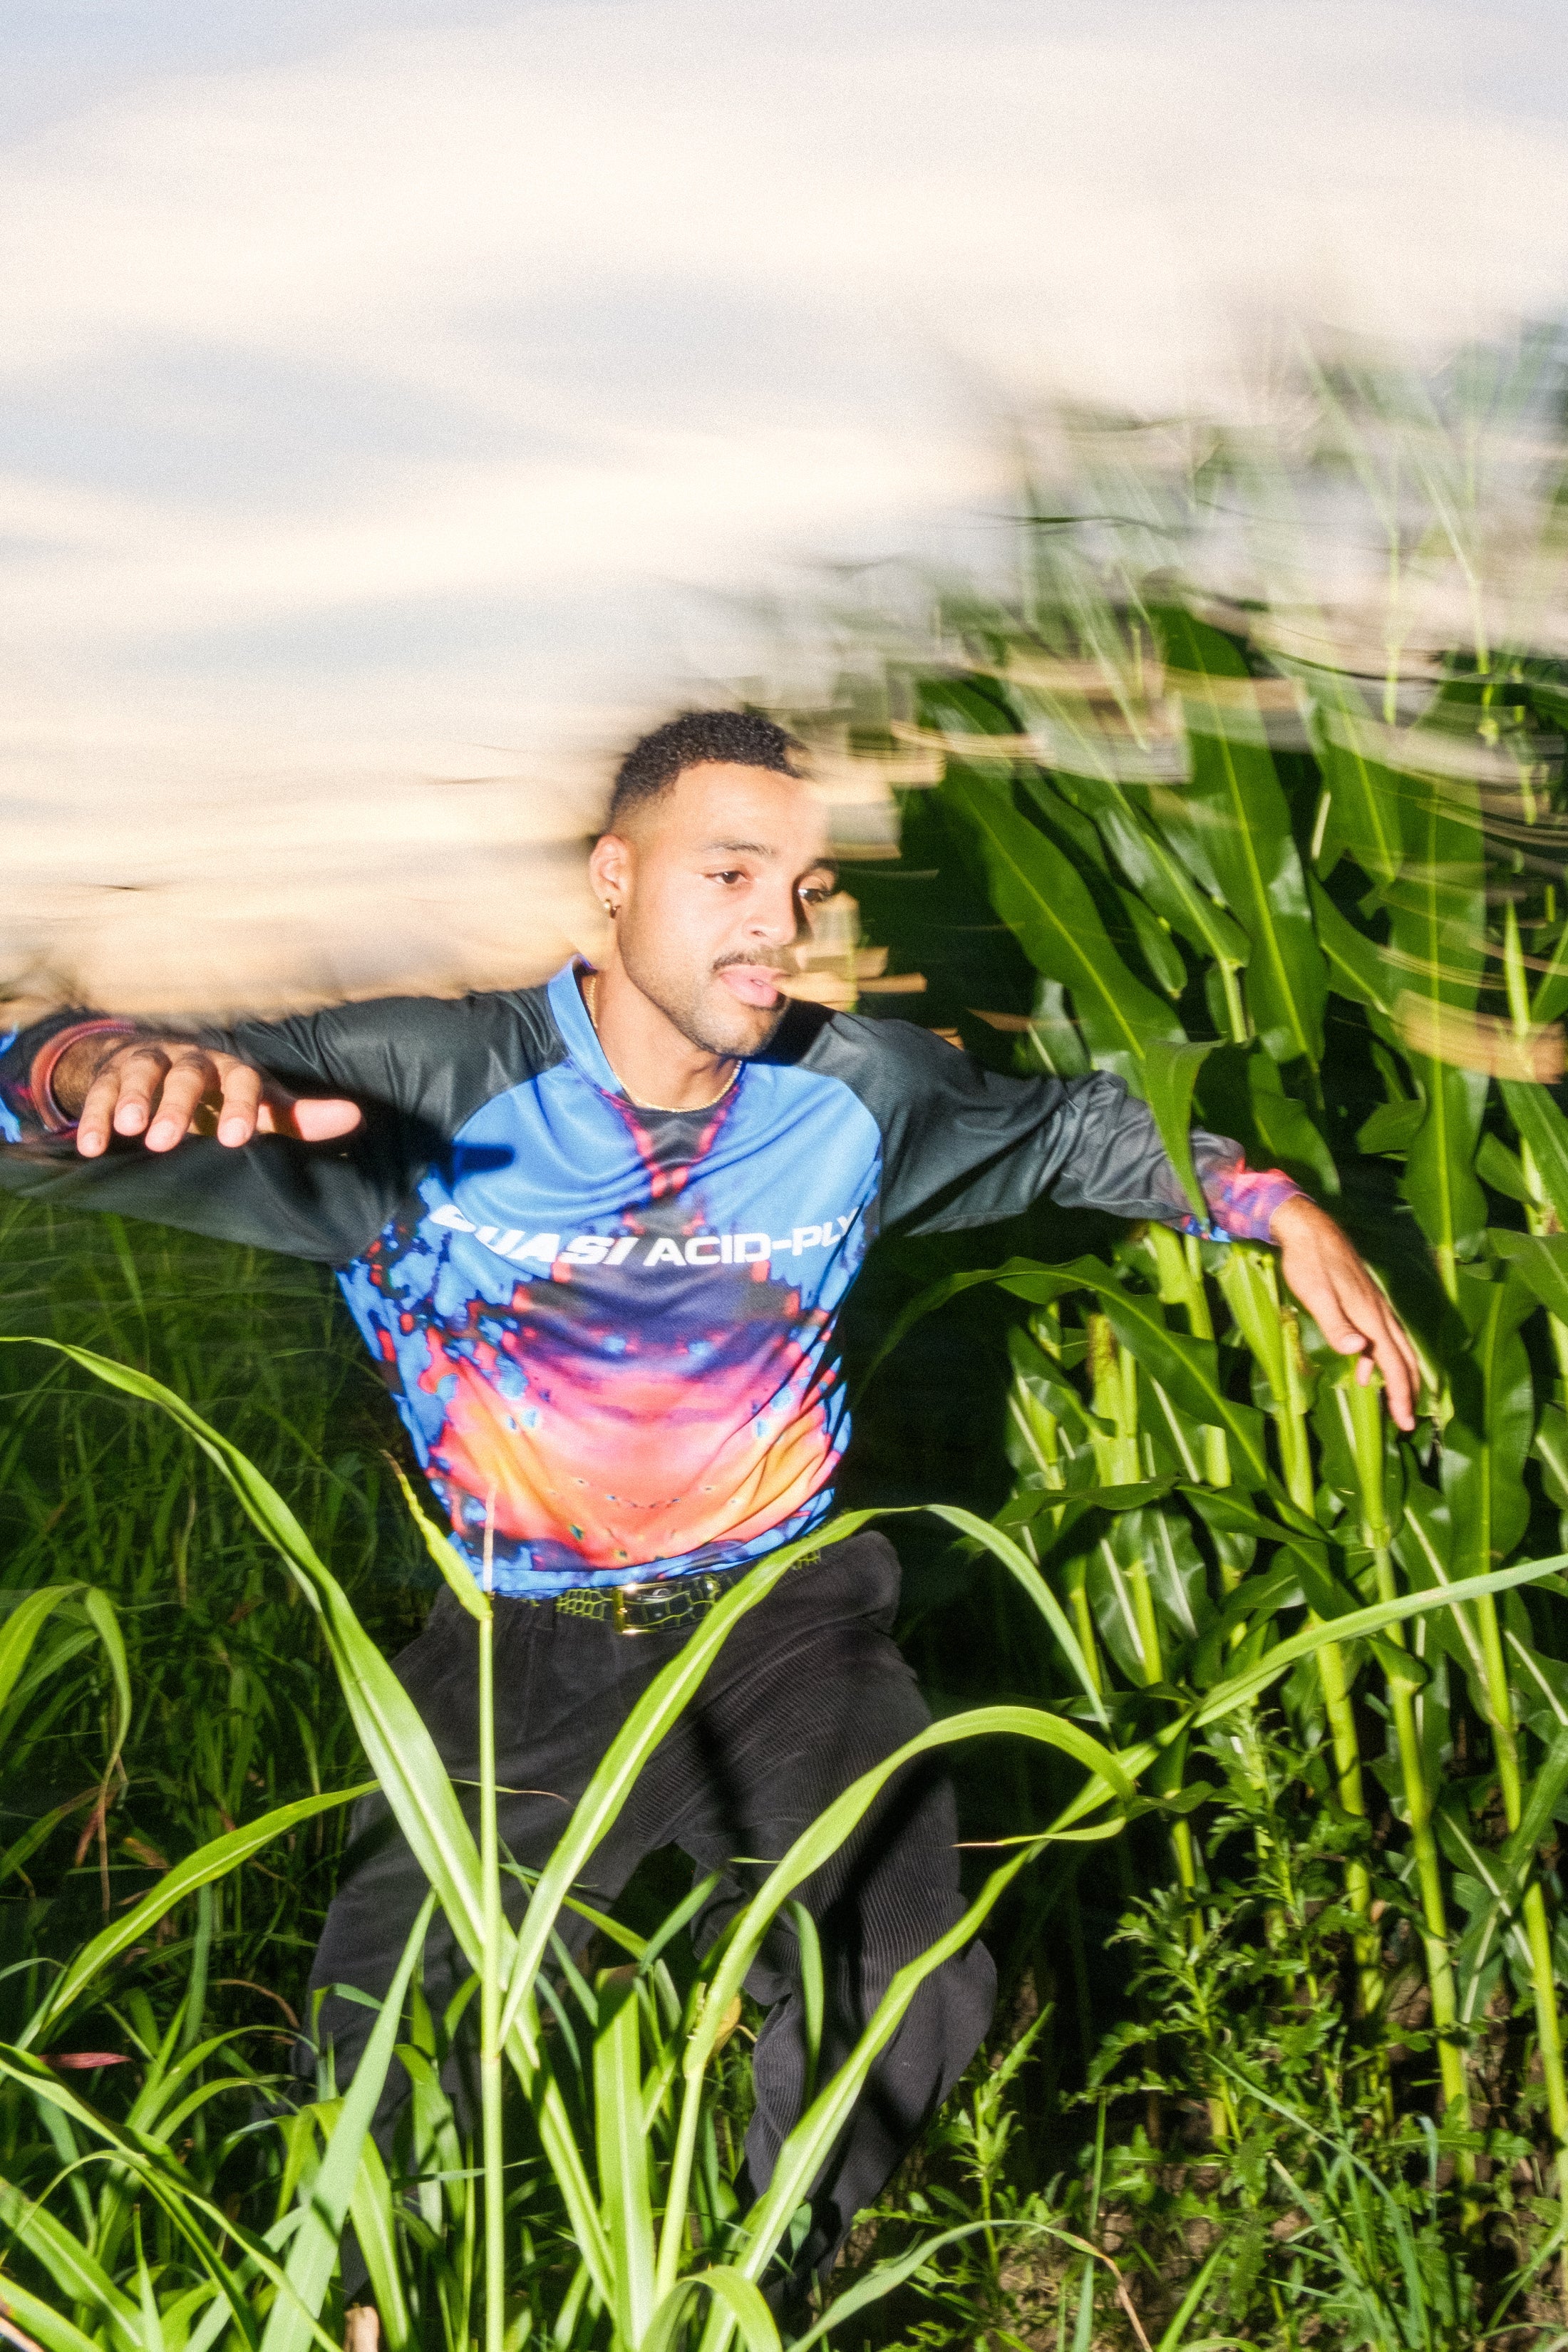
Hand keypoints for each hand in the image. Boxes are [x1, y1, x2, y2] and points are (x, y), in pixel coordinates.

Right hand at [63, 1038, 362, 1157]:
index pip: (240, 1081)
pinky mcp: (111, 1077)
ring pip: (141, 1075)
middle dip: (176, 1106)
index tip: (235, 1139)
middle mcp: (190, 1060)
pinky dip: (93, 1117)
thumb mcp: (259, 1106)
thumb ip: (298, 1116)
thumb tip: (355, 1116)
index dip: (239, 1106)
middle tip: (165, 1141)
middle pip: (185, 1075)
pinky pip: (99, 1093)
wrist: (163, 1066)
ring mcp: (148, 1064)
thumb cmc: (222, 1096)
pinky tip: (90, 1147)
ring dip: (134, 1101)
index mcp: (230, 1068)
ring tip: (128, 1130)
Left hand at [1270, 1194, 1419, 1429]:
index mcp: (1371, 1316)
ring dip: (1398, 1376)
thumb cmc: (1308, 1263)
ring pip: (1395, 1347)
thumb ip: (1337, 1325)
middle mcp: (1379, 1313)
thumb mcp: (1317, 1296)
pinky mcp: (1363, 1300)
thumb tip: (1360, 1354)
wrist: (1308, 1228)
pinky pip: (1381, 1336)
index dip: (1402, 1394)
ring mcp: (1373, 1306)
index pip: (1394, 1364)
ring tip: (1395, 1401)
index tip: (1405, 1422)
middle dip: (1407, 1391)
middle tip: (1407, 1422)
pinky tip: (1366, 1368)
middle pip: (1403, 1358)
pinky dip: (1380, 1358)